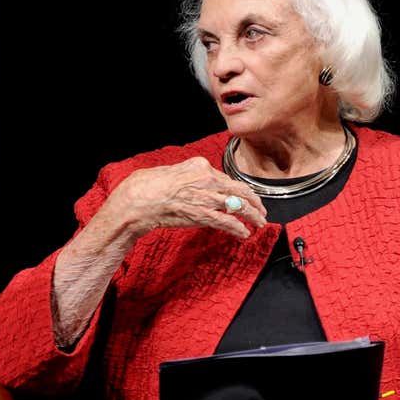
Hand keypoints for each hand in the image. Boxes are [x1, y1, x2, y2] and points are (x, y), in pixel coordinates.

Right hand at [102, 156, 267, 239]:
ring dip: (252, 216)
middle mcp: (207, 179)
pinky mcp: (203, 215)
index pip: (227, 178)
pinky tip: (245, 233)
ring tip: (259, 223)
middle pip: (239, 191)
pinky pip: (227, 221)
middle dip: (254, 202)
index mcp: (200, 166)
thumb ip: (187, 176)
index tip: (246, 197)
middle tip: (262, 211)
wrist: (137, 200)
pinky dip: (239, 228)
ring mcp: (206, 197)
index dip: (239, 190)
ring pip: (238, 206)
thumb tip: (193, 182)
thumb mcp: (170, 171)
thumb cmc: (146, 186)